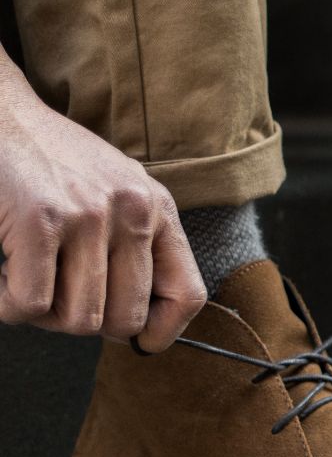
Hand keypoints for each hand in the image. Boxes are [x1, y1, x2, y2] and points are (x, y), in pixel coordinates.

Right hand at [0, 88, 206, 350]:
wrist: (2, 114)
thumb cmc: (57, 161)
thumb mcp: (118, 192)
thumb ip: (137, 244)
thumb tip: (144, 322)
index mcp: (158, 209)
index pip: (188, 293)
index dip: (164, 331)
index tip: (142, 341)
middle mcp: (133, 212)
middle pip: (123, 319)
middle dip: (86, 322)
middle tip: (59, 298)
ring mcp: (89, 216)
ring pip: (79, 319)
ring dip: (46, 315)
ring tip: (30, 281)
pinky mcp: (40, 221)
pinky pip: (31, 305)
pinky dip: (10, 307)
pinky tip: (5, 279)